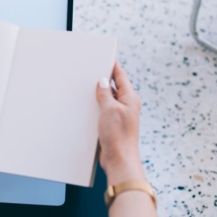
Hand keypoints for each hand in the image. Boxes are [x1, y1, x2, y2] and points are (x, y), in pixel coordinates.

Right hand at [96, 61, 144, 184]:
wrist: (119, 159)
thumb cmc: (118, 135)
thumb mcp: (110, 109)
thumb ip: (106, 94)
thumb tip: (103, 81)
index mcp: (130, 98)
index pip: (121, 76)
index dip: (113, 66)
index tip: (105, 57)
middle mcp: (126, 105)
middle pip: (114, 87)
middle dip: (103, 79)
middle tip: (91, 71)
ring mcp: (120, 115)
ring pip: (108, 99)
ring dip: (98, 94)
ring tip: (86, 87)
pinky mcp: (113, 125)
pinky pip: (104, 110)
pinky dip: (96, 106)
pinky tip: (87, 106)